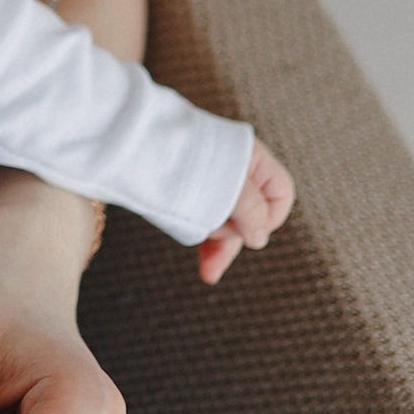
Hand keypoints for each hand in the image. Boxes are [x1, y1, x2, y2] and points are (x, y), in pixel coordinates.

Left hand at [198, 139, 294, 286]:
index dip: (269, 218)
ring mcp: (212, 186)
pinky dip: (207, 246)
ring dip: (219, 247)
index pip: (280, 195)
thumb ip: (252, 210)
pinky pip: (206, 226)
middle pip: (252, 215)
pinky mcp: (190, 197)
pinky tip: (207, 270)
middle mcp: (236, 173)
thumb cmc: (186, 158)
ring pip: (227, 224)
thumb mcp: (229, 185)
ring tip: (207, 269)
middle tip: (215, 249)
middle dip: (235, 239)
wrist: (133, 143)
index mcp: (253, 161)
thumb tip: (260, 239)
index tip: (249, 231)